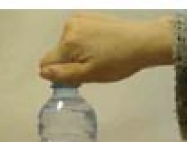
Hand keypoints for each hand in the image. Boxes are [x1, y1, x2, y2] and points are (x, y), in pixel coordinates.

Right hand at [39, 13, 173, 84]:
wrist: (143, 42)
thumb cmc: (120, 60)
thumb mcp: (90, 75)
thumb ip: (64, 74)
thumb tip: (43, 72)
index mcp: (68, 42)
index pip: (46, 63)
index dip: (58, 75)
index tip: (76, 79)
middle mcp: (69, 27)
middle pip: (58, 54)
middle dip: (70, 65)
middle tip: (92, 70)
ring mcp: (79, 19)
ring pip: (68, 46)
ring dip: (78, 56)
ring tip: (100, 59)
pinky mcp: (89, 17)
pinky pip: (77, 36)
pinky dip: (85, 45)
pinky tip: (101, 49)